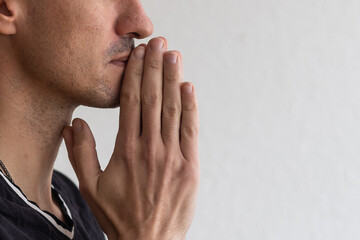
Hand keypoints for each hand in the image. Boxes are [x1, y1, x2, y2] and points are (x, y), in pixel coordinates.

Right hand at [62, 37, 199, 239]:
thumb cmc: (119, 215)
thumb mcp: (91, 187)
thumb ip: (81, 154)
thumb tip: (75, 124)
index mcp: (125, 151)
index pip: (130, 102)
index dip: (134, 75)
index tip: (138, 55)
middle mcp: (149, 149)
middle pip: (152, 99)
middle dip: (155, 68)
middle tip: (158, 43)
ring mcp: (172, 157)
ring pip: (172, 110)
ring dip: (173, 80)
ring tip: (173, 56)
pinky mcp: (190, 167)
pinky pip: (190, 131)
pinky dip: (190, 108)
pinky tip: (189, 88)